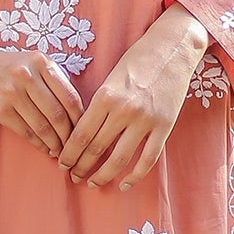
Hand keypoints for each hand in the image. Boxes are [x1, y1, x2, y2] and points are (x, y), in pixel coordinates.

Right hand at [0, 6, 81, 154]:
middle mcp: (28, 75)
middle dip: (69, 136)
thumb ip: (51, 79)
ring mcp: (12, 92)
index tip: (85, 131)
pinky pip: (26, 132)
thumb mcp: (29, 62)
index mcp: (41, 61)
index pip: (70, 96)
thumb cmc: (2, 66)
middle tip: (74, 147)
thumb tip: (75, 113)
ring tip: (61, 151)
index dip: (81, 119)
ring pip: (43, 126)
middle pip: (59, 114)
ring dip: (55, 143)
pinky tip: (45, 148)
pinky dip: (39, 144)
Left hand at [58, 7, 210, 188]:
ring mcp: (146, 120)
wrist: (172, 49)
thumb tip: (81, 134)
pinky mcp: (165, 126)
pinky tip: (123, 184)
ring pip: (119, 159)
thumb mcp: (110, 78)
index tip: (62, 163)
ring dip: (103, 175)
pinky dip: (135, 176)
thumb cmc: (137, 60)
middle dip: (81, 166)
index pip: (81, 134)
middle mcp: (124, 110)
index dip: (69, 153)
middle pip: (96, 149)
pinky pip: (148, 159)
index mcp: (105, 97)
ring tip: (93, 183)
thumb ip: (98, 105)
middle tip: (72, 176)